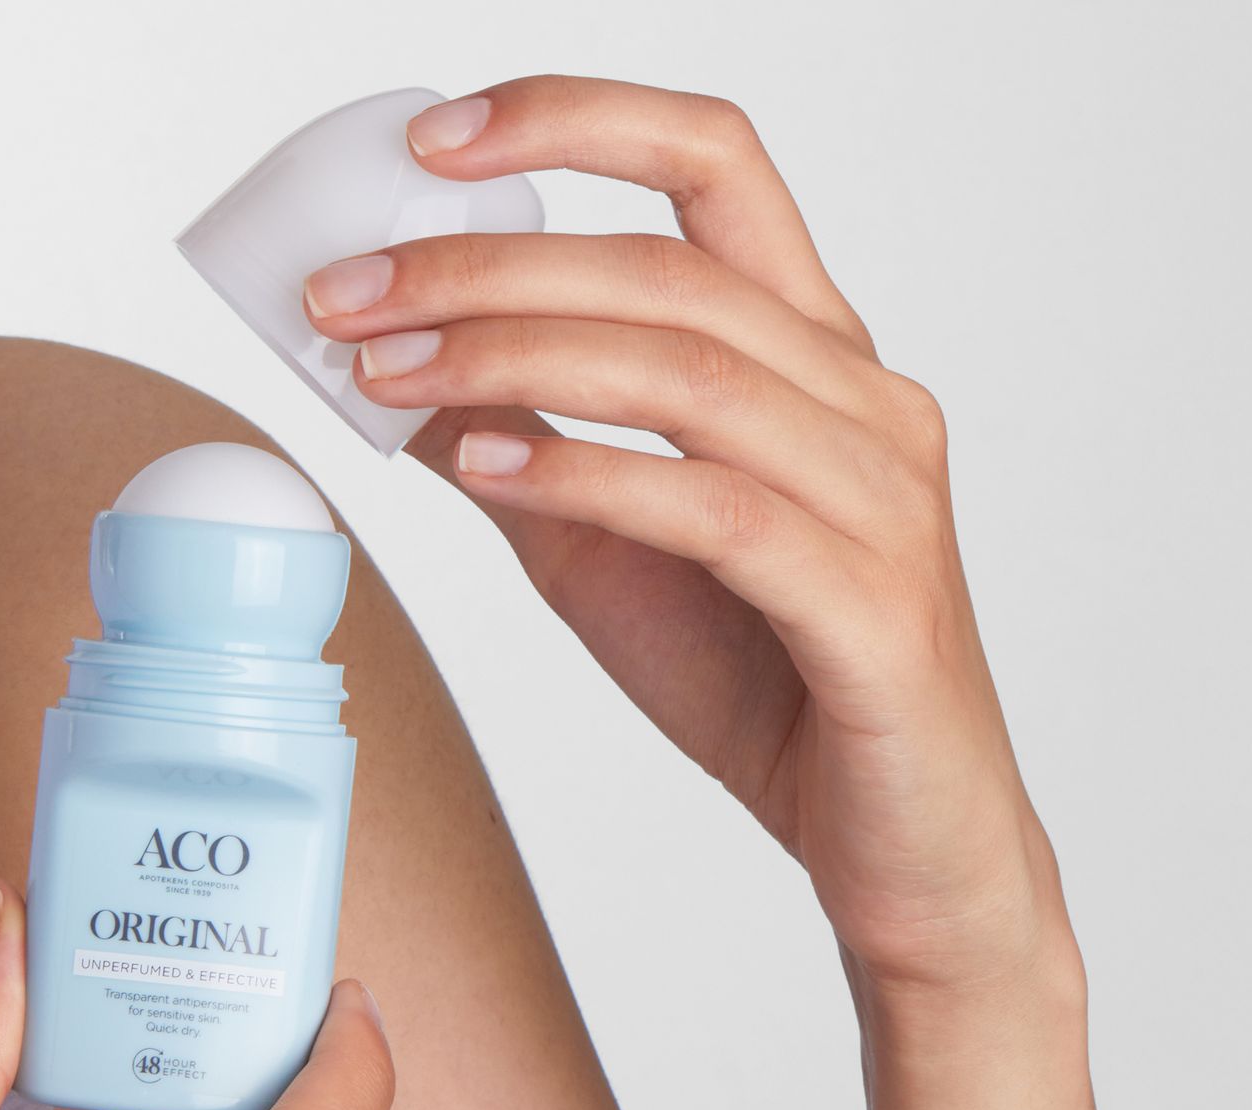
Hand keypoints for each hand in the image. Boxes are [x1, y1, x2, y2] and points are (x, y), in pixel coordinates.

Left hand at [303, 76, 1082, 1043]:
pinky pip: (720, 509)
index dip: (578, 119)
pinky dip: (593, 474)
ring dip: (513, 355)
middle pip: (671, 268)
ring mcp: (885, 499)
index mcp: (817, 356)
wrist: (904, 848)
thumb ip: (530, 444)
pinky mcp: (873, 607)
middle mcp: (868, 400)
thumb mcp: (613, 548)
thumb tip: (395, 371)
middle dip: (486, 263)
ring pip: (692, 371)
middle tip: (347, 294)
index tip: (434, 138)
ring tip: (384, 372)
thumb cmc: (776, 685)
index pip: (715, 168)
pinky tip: (489, 465)